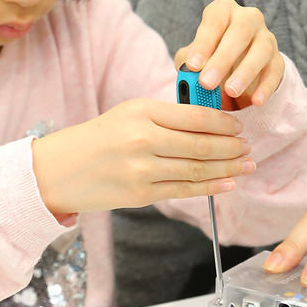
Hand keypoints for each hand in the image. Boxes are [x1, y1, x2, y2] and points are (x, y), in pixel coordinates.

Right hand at [30, 98, 254, 216]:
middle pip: (202, 144)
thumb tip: (210, 122)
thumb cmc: (98, 138)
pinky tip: (229, 183)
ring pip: (197, 169)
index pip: (196, 117)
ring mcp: (143, 169)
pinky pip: (185, 190)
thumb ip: (166, 116)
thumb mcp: (129, 113)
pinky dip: (211, 187)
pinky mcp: (141, 194)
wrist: (59, 170)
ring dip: (228, 168)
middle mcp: (143, 139)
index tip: (238, 126)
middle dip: (232, 147)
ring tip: (246, 165)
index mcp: (142, 111)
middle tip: (248, 147)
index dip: (224, 123)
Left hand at [175, 0, 282, 108]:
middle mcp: (247, 18)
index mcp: (223, 11)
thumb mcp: (193, 56)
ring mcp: (266, 37)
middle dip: (223, 59)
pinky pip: (276, 71)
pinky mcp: (278, 59)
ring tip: (231, 91)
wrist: (233, 69)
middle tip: (207, 83)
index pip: (215, 20)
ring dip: (246, 71)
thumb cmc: (208, 57)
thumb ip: (188, 62)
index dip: (204, 42)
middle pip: (240, 32)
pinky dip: (266, 87)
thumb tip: (189, 73)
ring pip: (262, 49)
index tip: (193, 66)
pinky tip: (256, 101)